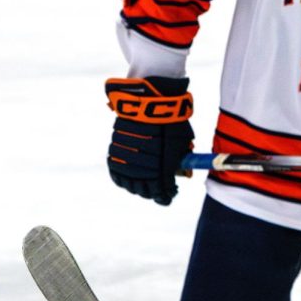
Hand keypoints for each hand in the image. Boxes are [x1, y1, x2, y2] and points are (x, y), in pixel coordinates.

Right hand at [105, 77, 193, 205]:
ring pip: (130, 185)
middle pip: (145, 191)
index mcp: (163, 169)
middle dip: (152, 193)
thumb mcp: (182, 143)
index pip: (162, 192)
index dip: (166, 197)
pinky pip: (117, 175)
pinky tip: (130, 179)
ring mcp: (127, 162)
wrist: (149, 103)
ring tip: (143, 185)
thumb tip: (186, 175)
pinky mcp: (115, 154)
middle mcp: (143, 168)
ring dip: (137, 188)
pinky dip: (124, 180)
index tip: (169, 196)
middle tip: (157, 191)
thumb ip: (182, 161)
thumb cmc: (171, 123)